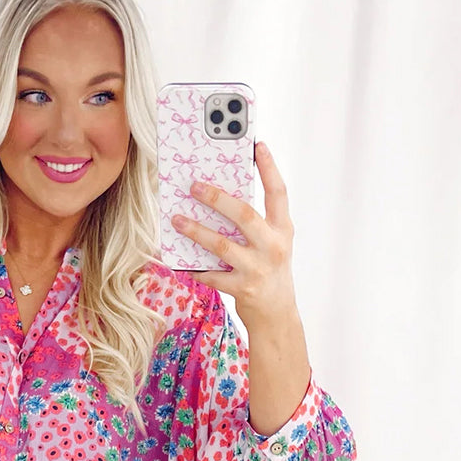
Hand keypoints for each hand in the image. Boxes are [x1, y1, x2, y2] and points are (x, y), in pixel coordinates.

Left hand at [171, 141, 296, 324]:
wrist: (277, 315)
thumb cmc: (270, 271)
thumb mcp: (273, 243)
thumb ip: (255, 223)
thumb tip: (220, 198)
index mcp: (283, 230)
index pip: (279, 193)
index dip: (269, 168)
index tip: (257, 145)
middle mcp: (273, 247)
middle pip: (244, 215)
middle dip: (218, 198)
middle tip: (194, 186)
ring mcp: (258, 269)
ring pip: (222, 245)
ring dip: (196, 231)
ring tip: (177, 220)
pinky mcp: (243, 289)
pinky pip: (211, 275)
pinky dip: (193, 268)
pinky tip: (177, 261)